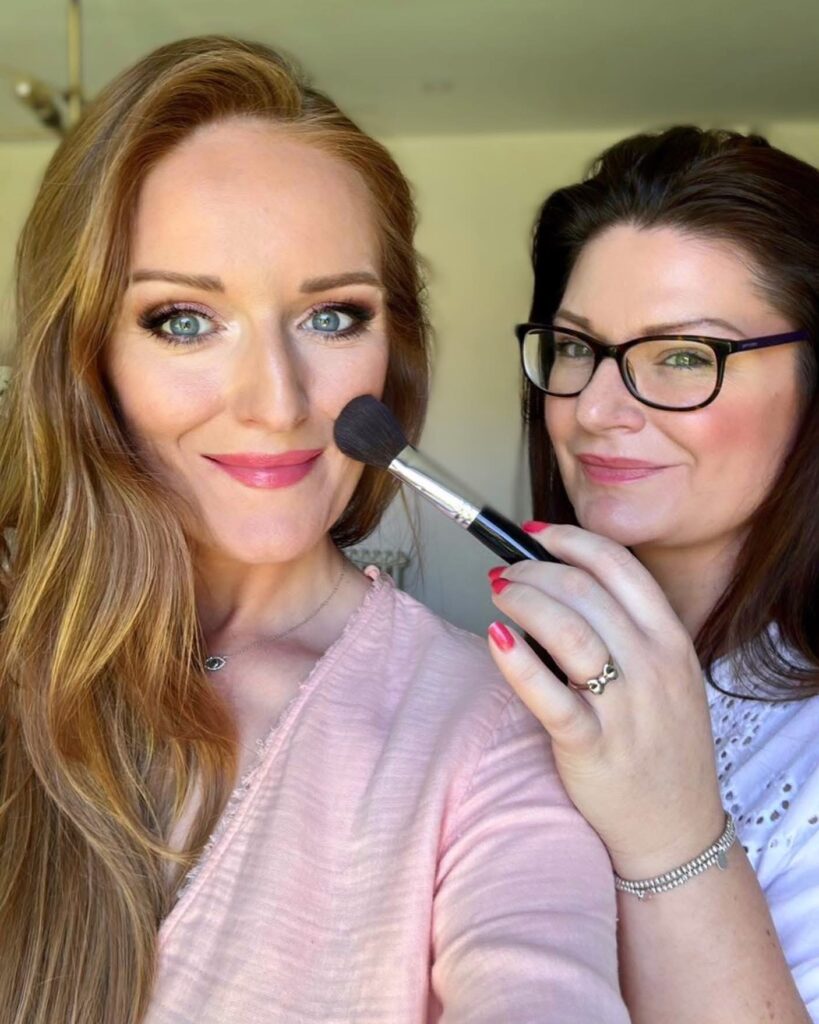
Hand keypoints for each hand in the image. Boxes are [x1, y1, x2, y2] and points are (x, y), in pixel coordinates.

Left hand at [486, 522, 724, 879]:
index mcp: (671, 641)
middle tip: (503, 575)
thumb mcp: (666, 677)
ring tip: (497, 596)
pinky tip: (495, 636)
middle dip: (531, 570)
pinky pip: (548, 693)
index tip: (535, 534)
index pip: (618, 566)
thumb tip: (561, 582)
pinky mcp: (591, 745)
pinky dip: (516, 659)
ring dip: (522, 600)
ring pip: (566, 629)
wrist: (675, 829)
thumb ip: (629, 631)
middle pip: (583, 590)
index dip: (569, 540)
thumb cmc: (659, 745)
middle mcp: (652, 666)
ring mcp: (624, 707)